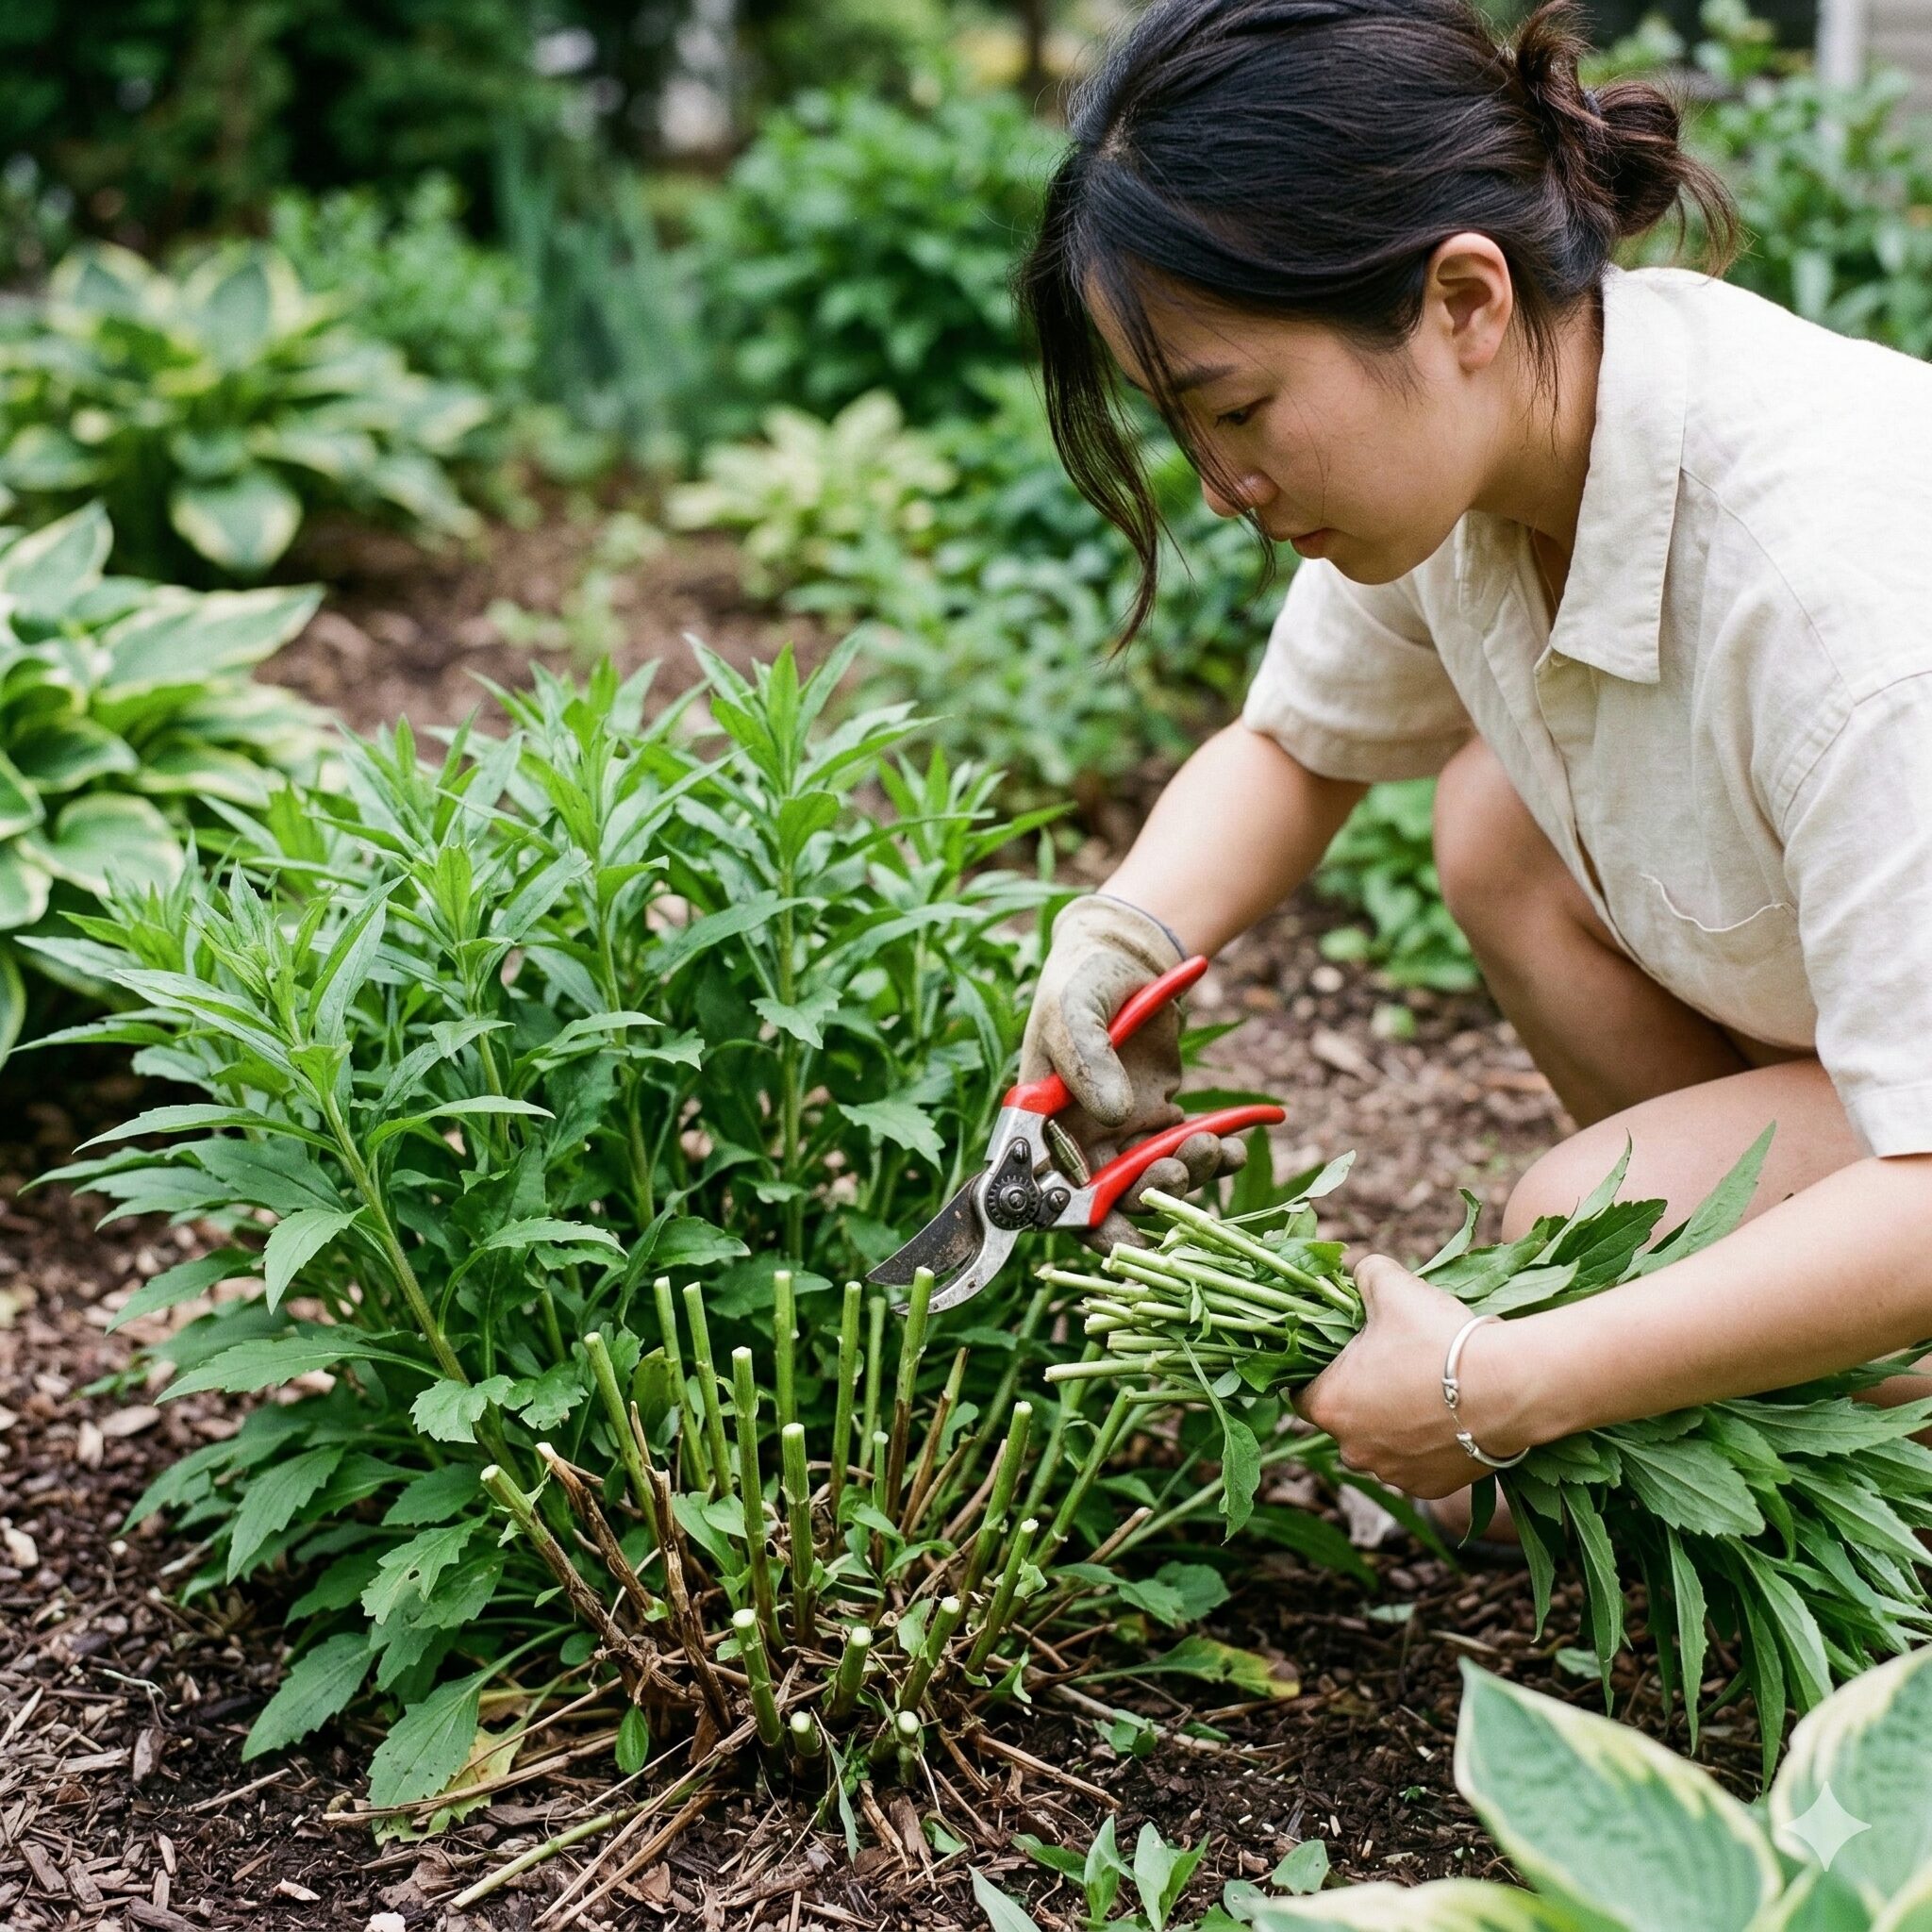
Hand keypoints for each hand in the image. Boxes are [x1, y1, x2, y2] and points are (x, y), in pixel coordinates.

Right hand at [1019, 892, 1246, 1248]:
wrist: (1127, 953)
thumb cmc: (1084, 977)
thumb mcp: (1075, 1009)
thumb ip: (1088, 1058)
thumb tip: (1113, 1113)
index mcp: (1042, 1123)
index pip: (1054, 1195)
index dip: (1085, 1224)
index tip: (1123, 1234)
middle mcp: (1079, 1137)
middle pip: (1111, 1200)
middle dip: (1148, 1198)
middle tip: (1177, 1173)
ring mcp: (1120, 1132)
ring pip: (1154, 1182)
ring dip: (1187, 1176)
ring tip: (1214, 1145)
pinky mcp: (1158, 1120)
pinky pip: (1186, 1154)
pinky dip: (1214, 1158)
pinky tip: (1234, 1143)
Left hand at [1294, 1259, 1535, 1497]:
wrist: (1509, 1387)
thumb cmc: (1439, 1337)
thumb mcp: (1392, 1287)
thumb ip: (1364, 1276)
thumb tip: (1358, 1274)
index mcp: (1330, 1406)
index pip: (1301, 1392)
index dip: (1317, 1369)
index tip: (1339, 1353)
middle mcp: (1353, 1450)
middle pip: (1343, 1419)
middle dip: (1359, 1394)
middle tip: (1390, 1364)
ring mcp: (1393, 1474)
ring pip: (1379, 1443)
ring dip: (1392, 1422)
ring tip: (1423, 1388)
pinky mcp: (1429, 1488)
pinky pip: (1415, 1463)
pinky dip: (1424, 1444)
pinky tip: (1447, 1416)